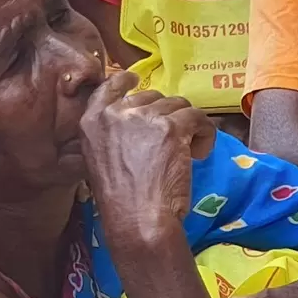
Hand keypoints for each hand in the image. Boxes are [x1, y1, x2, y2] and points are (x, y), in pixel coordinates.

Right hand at [80, 72, 212, 245]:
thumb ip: (113, 136)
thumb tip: (137, 124)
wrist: (138, 219)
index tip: (136, 79)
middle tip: (174, 142)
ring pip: (178, 106)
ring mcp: (143, 118)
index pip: (108, 87)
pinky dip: (205, 133)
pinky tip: (201, 152)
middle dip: (167, 116)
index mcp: (92, 121)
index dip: (126, 81)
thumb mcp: (101, 160)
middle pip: (152, 97)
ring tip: (189, 153)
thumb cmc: (122, 201)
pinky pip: (198, 117)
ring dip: (188, 127)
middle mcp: (115, 113)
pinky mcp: (171, 127)